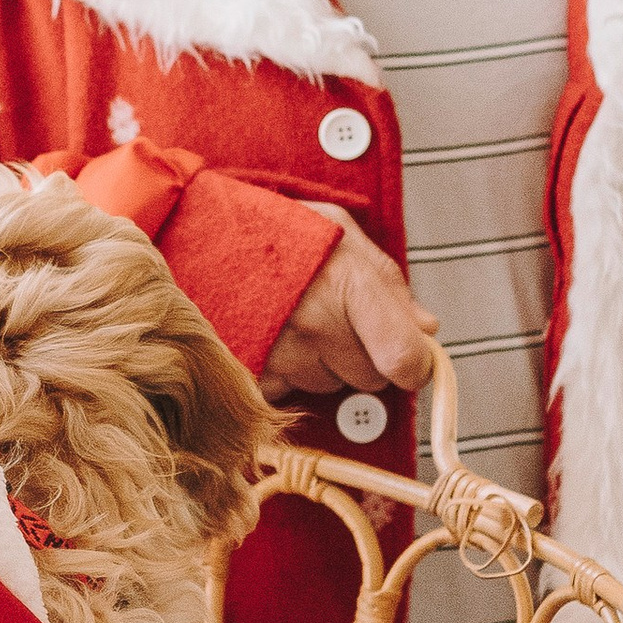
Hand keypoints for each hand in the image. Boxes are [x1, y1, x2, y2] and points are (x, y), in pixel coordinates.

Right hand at [262, 206, 441, 401]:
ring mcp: (280, 354)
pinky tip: (274, 337)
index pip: (406, 358)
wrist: (196, 234)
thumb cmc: (273, 229)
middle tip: (335, 316)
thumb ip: (388, 282)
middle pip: (371, 378)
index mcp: (349, 284)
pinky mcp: (251, 374)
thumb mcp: (341, 234)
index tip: (412, 359)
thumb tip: (426, 327)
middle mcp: (315, 325)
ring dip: (322, 363)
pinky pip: (292, 393)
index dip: (416, 364)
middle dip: (362, 354)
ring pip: (330, 387)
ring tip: (295, 318)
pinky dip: (287, 373)